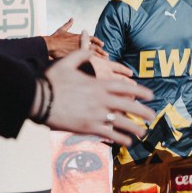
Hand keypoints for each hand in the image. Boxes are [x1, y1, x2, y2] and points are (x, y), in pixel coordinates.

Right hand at [39, 33, 154, 145]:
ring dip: (134, 128)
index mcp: (98, 84)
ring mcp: (95, 114)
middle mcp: (101, 99)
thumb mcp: (67, 62)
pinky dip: (120, 138)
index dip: (140, 91)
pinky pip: (109, 134)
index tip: (150, 95)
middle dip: (142, 111)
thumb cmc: (52, 81)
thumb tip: (89, 50)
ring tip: (143, 132)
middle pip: (128, 106)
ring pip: (121, 122)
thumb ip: (81, 55)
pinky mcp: (87, 127)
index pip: (125, 87)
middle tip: (153, 115)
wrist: (38, 98)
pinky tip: (127, 142)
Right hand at [44, 18, 104, 58]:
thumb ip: (68, 24)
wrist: (50, 45)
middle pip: (95, 48)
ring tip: (105, 61)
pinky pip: (86, 61)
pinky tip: (97, 68)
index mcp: (79, 37)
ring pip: (92, 55)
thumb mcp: (62, 29)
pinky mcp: (75, 58)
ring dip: (99, 58)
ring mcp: (79, 51)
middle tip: (107, 55)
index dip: (98, 41)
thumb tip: (72, 19)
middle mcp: (81, 43)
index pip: (92, 38)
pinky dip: (92, 64)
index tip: (103, 44)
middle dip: (101, 52)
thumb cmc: (55, 38)